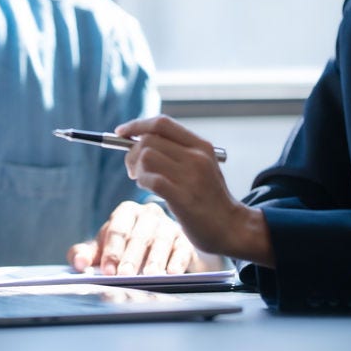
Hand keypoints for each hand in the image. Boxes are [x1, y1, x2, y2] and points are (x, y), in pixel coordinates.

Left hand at [68, 201, 220, 274]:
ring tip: (149, 275)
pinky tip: (172, 273)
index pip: (117, 229)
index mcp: (126, 212)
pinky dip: (177, 261)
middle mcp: (148, 214)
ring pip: (161, 240)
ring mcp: (169, 225)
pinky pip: (182, 249)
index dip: (112, 251)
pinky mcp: (185, 240)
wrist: (158, 255)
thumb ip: (86, 254)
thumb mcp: (103, 250)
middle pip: (139, 235)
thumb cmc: (125, 250)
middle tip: (125, 275)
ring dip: (155, 259)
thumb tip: (78, 263)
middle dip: (131, 257)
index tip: (107, 270)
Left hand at [116, 116, 271, 265]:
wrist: (231, 227)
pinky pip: (151, 179)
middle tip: (133, 170)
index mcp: (202, 146)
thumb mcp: (200, 167)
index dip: (137, 125)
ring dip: (136, 169)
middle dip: (131, 153)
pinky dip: (142, 181)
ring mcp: (192, 177)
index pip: (162, 123)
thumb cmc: (207, 198)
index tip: (120, 132)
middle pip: (149, 140)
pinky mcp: (184, 197)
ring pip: (146, 156)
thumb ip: (174, 152)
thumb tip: (133, 142)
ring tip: (143, 181)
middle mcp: (197, 157)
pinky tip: (148, 188)